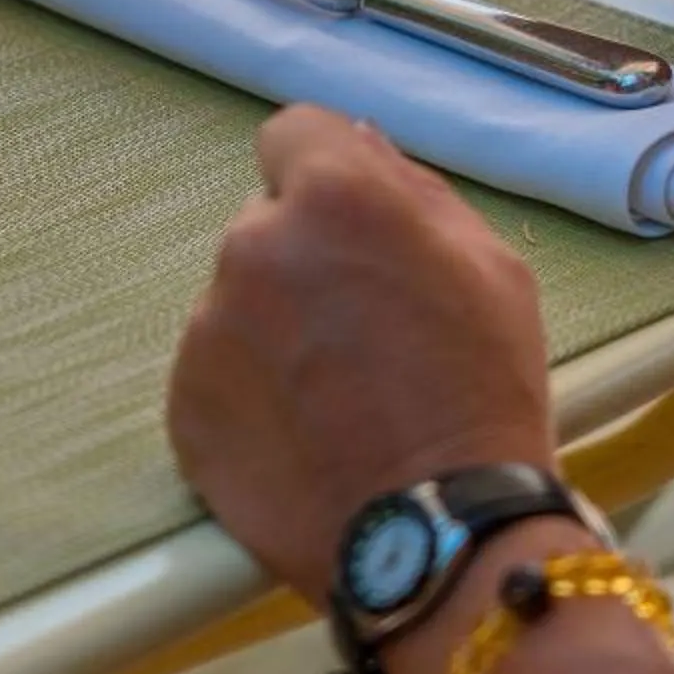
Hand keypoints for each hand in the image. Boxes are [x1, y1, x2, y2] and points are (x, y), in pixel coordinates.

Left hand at [167, 109, 556, 597]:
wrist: (442, 539)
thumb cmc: (483, 392)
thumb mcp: (490, 267)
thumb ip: (413, 189)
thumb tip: (356, 143)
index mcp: (333, 196)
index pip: (292, 133)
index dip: (325, 176)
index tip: (352, 229)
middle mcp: (252, 244)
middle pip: (267, 224)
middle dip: (303, 260)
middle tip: (359, 334)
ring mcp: (208, 326)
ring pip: (238, 302)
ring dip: (273, 330)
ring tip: (335, 401)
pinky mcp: (183, 403)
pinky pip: (215, 374)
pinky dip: (248, 397)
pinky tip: (303, 438)